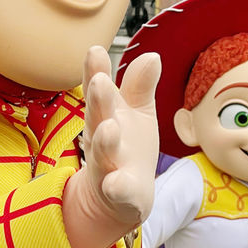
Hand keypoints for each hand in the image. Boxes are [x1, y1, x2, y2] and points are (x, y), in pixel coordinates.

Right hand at [63, 46, 160, 247]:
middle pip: (97, 116)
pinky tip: (116, 184)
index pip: (98, 89)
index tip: (95, 51)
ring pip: (103, 152)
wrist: (118, 196)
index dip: (95, 71)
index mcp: (106, 112)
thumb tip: (152, 55)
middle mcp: (103, 135)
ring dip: (105, 140)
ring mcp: (108, 164)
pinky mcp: (120, 192)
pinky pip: (117, 190)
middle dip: (98, 99)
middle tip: (99, 81)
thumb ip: (140, 85)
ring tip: (109, 128)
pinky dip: (116, 187)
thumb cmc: (127, 145)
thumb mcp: (136, 111)